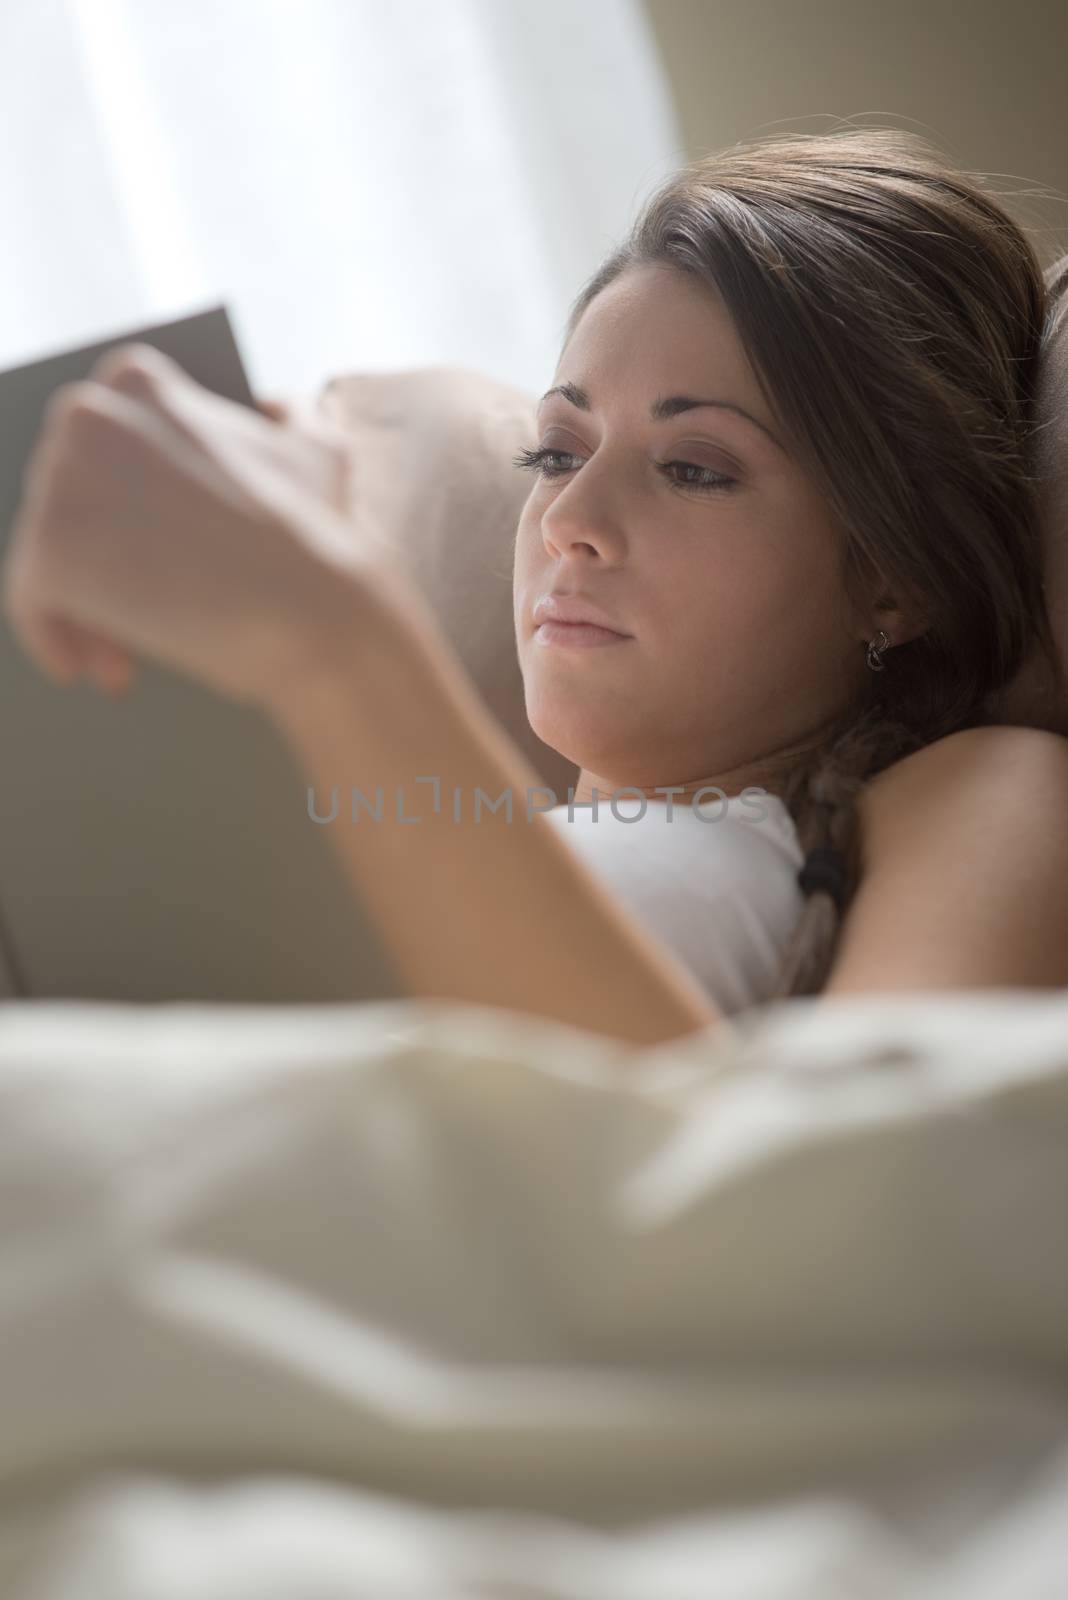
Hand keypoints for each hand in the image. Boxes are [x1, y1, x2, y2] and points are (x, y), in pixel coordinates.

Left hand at [1, 344, 365, 709]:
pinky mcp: (52, 552)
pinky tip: (91, 670)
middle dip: (100, 566)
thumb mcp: (319, 453)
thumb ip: (289, 416)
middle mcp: (89, 416)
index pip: (96, 451)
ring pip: (48, 556)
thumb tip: (272, 404)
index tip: (145, 556)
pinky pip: (29, 603)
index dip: (119, 512)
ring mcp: (64, 482)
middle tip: (138, 624)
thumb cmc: (325, 543)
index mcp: (137, 383)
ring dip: (85, 610)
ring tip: (124, 660)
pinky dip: (53, 640)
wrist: (319, 613)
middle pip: (65, 505)